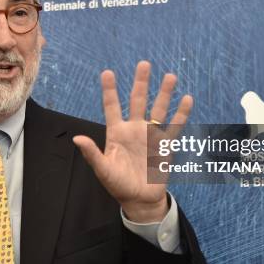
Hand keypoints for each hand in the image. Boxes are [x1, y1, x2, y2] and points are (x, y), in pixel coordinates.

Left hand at [73, 61, 192, 222]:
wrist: (139, 199)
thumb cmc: (118, 185)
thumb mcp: (103, 170)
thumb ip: (92, 154)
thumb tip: (77, 138)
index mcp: (116, 133)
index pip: (112, 107)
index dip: (110, 90)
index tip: (107, 72)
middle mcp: (134, 129)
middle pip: (138, 101)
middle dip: (141, 83)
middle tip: (144, 64)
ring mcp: (150, 135)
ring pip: (158, 109)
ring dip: (164, 93)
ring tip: (170, 76)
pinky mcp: (165, 145)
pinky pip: (174, 127)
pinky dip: (181, 114)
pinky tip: (186, 99)